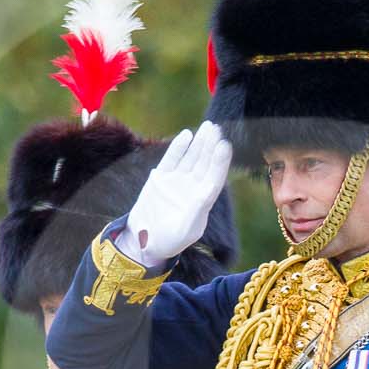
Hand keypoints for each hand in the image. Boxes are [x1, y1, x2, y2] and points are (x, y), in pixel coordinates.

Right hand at [119, 121, 231, 268]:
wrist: (143, 241)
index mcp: (203, 199)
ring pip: (191, 157)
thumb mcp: (186, 230)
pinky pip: (172, 159)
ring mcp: (177, 180)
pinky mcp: (161, 177)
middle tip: (217, 129)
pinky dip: (179, 147)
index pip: (215, 176)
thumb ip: (196, 211)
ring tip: (208, 126)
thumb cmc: (170, 240)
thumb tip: (208, 192)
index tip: (224, 146)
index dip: (220, 162)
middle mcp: (193, 187)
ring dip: (199, 142)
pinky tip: (187, 135)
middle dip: (211, 146)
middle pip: (205, 162)